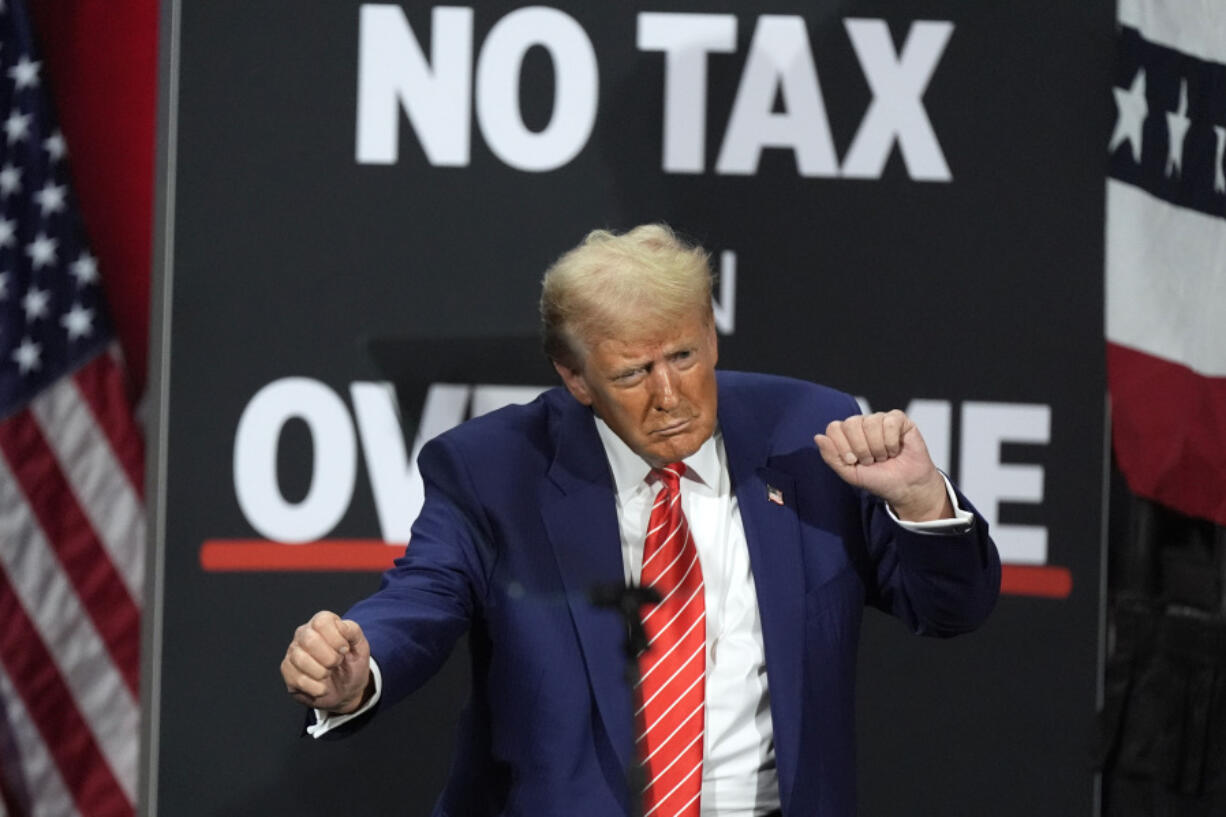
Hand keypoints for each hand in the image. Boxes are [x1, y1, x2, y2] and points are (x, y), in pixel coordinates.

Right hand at [281, 610, 371, 713]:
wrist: (346, 690)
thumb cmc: (351, 664)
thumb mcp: (360, 646)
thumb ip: (353, 631)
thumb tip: (341, 627)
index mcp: (321, 623)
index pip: (322, 622)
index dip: (336, 639)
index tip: (345, 650)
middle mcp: (303, 634)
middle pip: (309, 640)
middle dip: (330, 658)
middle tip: (336, 663)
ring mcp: (293, 652)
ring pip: (301, 660)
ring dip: (322, 673)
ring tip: (328, 674)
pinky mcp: (287, 672)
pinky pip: (298, 679)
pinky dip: (316, 688)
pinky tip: (322, 687)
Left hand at [814, 410, 952, 521]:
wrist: (905, 487)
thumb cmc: (878, 479)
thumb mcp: (849, 474)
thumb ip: (831, 457)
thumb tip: (818, 437)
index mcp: (846, 434)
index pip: (834, 428)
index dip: (843, 447)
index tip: (853, 461)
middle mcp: (862, 423)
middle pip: (851, 423)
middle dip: (861, 448)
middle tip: (870, 460)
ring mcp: (880, 419)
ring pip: (871, 423)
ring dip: (878, 447)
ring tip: (884, 457)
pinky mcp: (899, 419)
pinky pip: (890, 422)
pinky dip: (892, 442)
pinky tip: (895, 450)